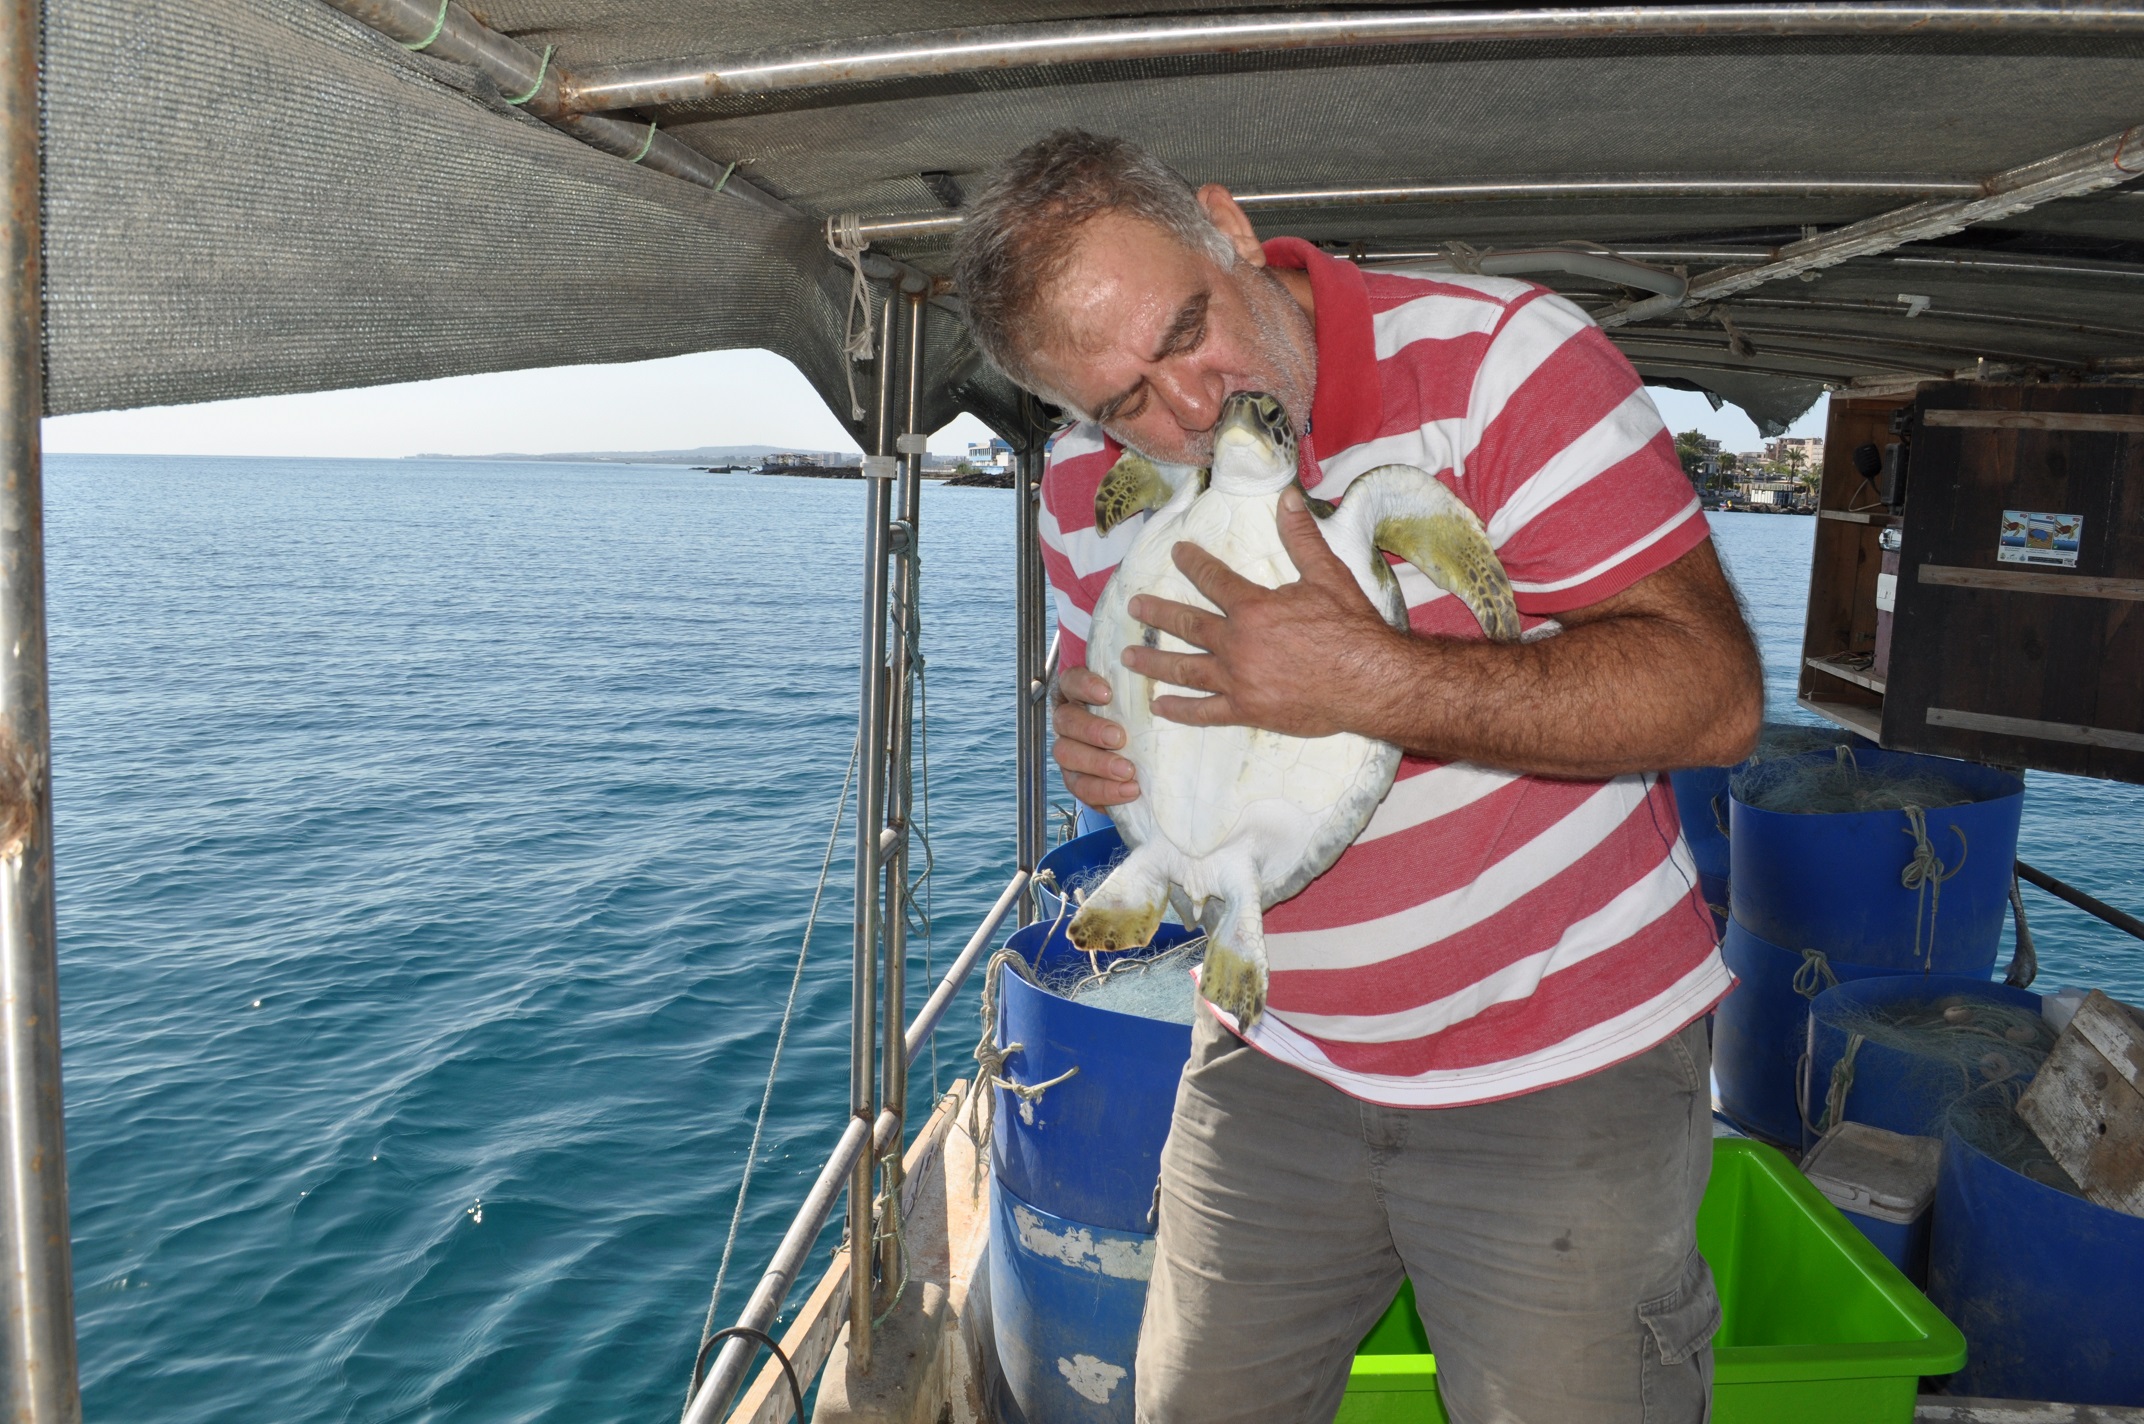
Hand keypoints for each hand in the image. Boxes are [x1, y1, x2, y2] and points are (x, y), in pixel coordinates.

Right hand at [1053, 664, 1140, 806]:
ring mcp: (1067, 749)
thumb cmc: (1138, 718)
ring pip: (1065, 754)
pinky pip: (1079, 787)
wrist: (1140, 755)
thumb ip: (1141, 693)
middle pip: (1065, 720)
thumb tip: (1166, 686)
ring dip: (1097, 764)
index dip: (1085, 686)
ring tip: (1127, 771)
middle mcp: (1068, 719)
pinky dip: (1103, 791)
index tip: (1107, 694)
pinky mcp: (1074, 778)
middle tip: (1119, 739)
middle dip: (1092, 730)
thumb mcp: (1139, 701)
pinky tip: (1127, 791)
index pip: (1071, 681)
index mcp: (1078, 693)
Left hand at [1122, 486, 1405, 735]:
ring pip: (1185, 669)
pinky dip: (1180, 709)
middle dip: (1158, 615)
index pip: (1213, 579)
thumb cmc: (1351, 627)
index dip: (1194, 563)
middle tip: (1134, 608)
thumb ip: (1302, 538)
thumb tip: (1287, 499)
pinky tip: (1159, 707)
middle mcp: (1236, 643)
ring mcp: (1238, 680)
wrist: (1369, 681)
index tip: (1178, 554)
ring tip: (1128, 657)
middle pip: (1187, 625)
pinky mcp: (1247, 710)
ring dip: (1154, 662)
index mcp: (1253, 607)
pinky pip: (1205, 712)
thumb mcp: (1328, 575)